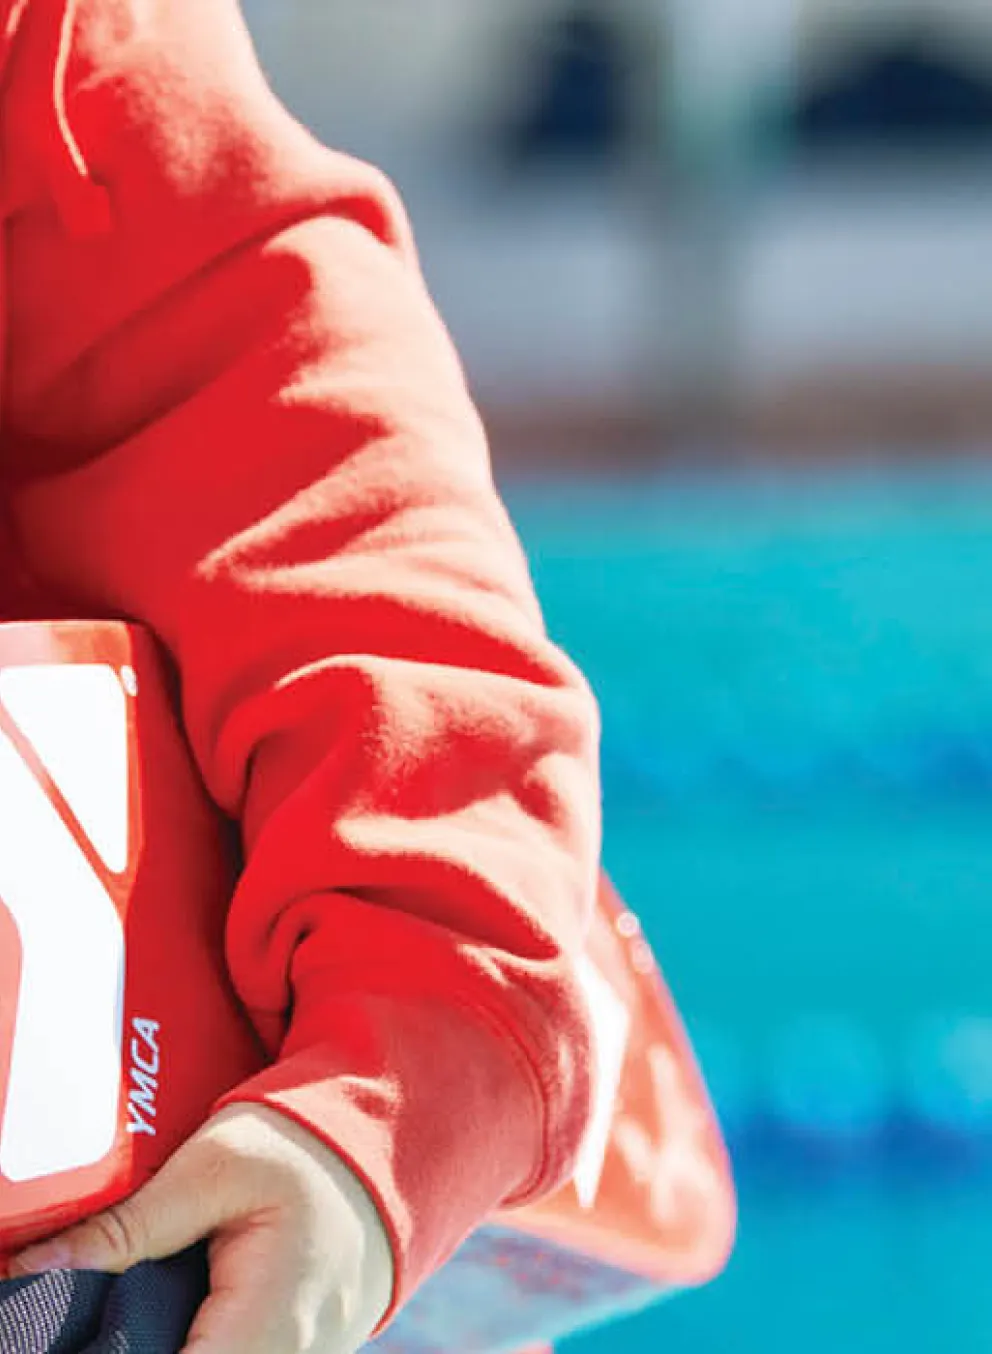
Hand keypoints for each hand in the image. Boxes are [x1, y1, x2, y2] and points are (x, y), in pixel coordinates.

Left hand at [9, 1104, 394, 1353]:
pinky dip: (184, 1336)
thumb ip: (130, 1225)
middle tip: (92, 1305)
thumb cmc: (304, 1152)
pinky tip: (157, 1309)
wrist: (385, 1150)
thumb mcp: (215, 1166)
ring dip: (156, 1338)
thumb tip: (35, 1270)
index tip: (73, 1325)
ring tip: (132, 1298)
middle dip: (127, 1343)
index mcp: (266, 1327)